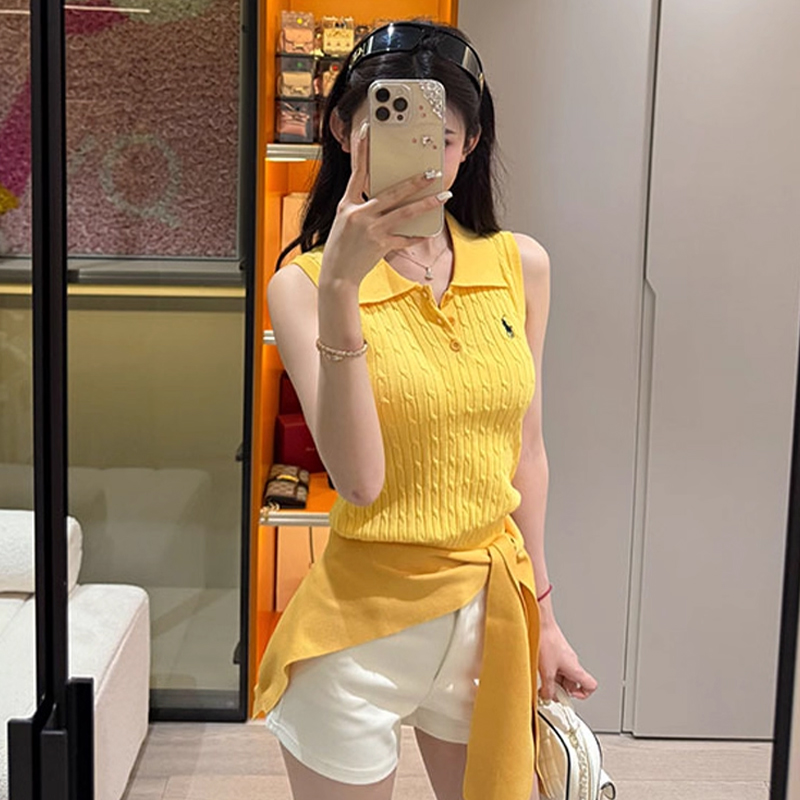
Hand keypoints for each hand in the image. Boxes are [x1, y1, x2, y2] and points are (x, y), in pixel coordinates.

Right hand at [320, 121, 450, 288]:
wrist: (338, 275)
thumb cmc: (341, 248)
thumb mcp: (345, 222)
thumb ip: (362, 208)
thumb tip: (384, 197)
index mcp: (347, 205)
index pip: (357, 173)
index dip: (362, 152)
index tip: (367, 132)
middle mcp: (359, 215)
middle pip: (392, 192)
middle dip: (415, 182)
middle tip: (432, 172)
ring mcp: (371, 230)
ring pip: (404, 213)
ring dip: (426, 204)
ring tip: (443, 196)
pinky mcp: (381, 245)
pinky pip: (405, 238)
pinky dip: (417, 235)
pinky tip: (429, 230)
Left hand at [538, 620, 597, 701]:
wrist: (540, 623)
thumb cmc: (546, 641)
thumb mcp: (546, 671)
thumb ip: (548, 688)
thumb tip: (548, 697)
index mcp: (575, 668)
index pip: (591, 686)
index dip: (583, 695)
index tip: (569, 698)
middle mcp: (572, 662)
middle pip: (573, 683)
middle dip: (562, 690)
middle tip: (550, 693)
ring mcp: (564, 656)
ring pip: (564, 675)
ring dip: (554, 681)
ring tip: (542, 682)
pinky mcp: (556, 651)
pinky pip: (556, 667)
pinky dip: (549, 672)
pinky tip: (539, 671)